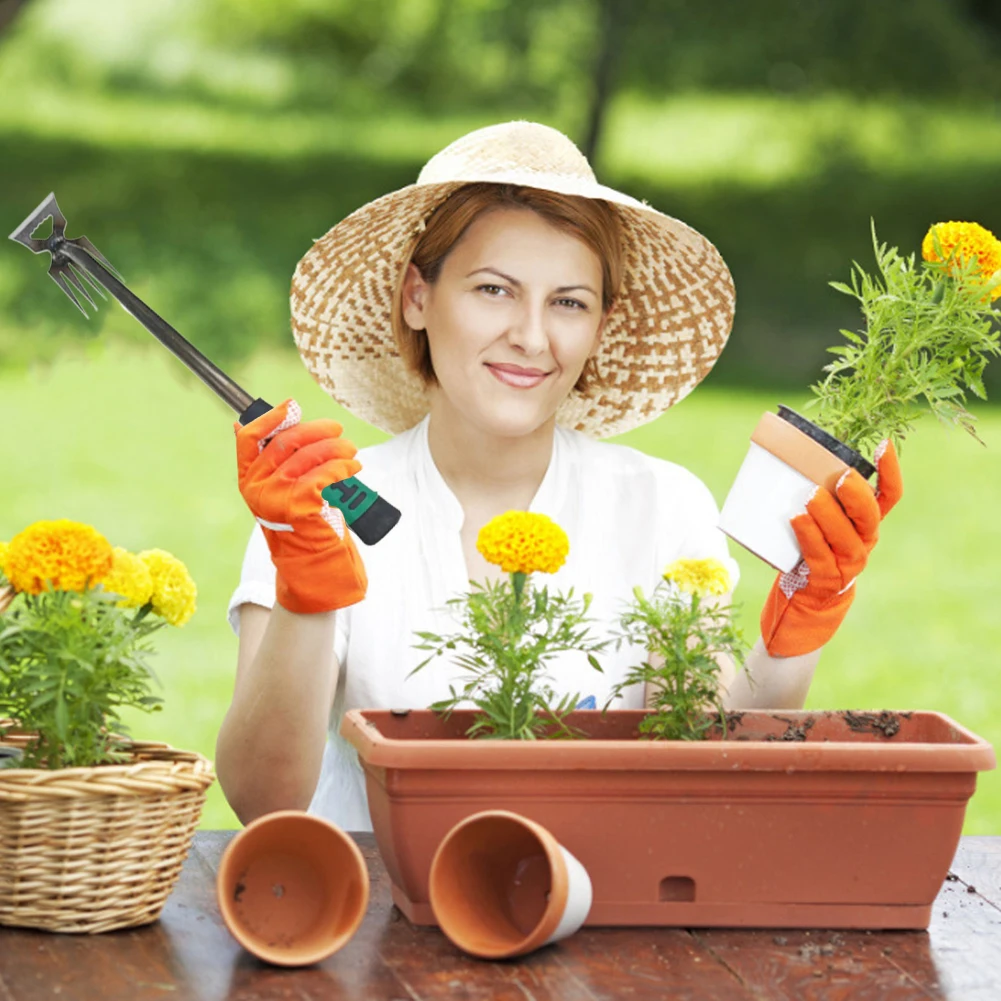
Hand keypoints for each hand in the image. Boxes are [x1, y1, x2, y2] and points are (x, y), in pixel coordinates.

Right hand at [235, 398, 367, 613]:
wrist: (310, 555)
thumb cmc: (299, 515)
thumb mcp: (278, 486)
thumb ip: (268, 459)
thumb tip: (241, 421)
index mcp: (249, 477)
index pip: (248, 439)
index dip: (269, 418)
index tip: (292, 406)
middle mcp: (257, 486)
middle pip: (286, 442)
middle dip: (316, 430)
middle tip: (338, 430)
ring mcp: (276, 495)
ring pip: (310, 456)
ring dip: (337, 448)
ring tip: (351, 450)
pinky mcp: (299, 504)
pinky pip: (325, 473)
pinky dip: (343, 466)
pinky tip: (353, 468)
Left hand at [760, 439, 902, 656]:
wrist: (805, 603)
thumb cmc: (809, 552)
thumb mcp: (818, 522)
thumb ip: (812, 496)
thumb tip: (780, 455)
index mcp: (865, 523)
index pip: (889, 495)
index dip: (890, 471)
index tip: (883, 444)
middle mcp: (863, 541)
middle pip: (870, 516)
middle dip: (857, 495)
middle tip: (840, 477)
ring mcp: (847, 563)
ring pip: (846, 538)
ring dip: (829, 515)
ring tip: (811, 497)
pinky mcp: (826, 579)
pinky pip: (820, 556)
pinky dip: (809, 537)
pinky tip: (797, 520)